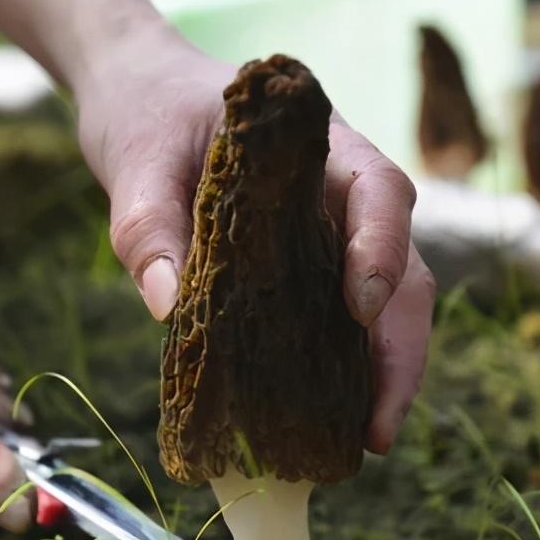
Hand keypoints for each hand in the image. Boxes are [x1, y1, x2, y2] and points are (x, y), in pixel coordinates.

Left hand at [75, 32, 434, 453]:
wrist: (140, 96)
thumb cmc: (148, 111)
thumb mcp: (136, 159)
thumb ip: (149, 223)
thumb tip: (168, 306)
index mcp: (320, 148)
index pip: (379, 190)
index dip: (384, 248)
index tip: (364, 307)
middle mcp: (341, 197)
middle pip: (403, 269)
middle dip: (400, 350)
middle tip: (379, 429)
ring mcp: (329, 239)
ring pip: (385, 307)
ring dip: (382, 374)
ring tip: (364, 443)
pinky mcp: (303, 275)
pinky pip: (338, 325)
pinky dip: (344, 374)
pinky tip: (329, 422)